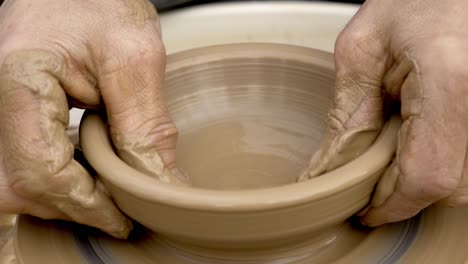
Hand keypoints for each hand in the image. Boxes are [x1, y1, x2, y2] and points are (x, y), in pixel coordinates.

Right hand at [0, 0, 185, 238]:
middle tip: (121, 206)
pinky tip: (91, 170)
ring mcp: (0, 110)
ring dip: (67, 195)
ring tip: (109, 187)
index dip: (85, 206)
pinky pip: (25, 163)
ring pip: (18, 182)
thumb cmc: (102, 2)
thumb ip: (144, 125)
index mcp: (19, 80)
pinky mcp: (13, 116)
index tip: (123, 219)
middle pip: (22, 185)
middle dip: (75, 205)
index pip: (40, 172)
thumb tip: (159, 185)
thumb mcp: (134, 58)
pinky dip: (60, 177)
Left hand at [299, 0, 467, 225]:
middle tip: (373, 179)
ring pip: (467, 181)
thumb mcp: (364, 48)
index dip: (392, 204)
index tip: (366, 211)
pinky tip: (421, 140)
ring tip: (397, 151)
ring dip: (427, 181)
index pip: (426, 175)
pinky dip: (445, 163)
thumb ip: (348, 112)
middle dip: (406, 193)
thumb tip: (332, 168)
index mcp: (450, 80)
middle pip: (451, 187)